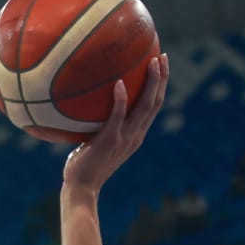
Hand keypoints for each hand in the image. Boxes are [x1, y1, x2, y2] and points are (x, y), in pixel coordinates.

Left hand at [63, 54, 169, 193]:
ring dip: (151, 82)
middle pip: (157, 102)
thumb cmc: (84, 165)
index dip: (160, 86)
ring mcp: (125, 137)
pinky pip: (118, 115)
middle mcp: (136, 135)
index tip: (161, 66)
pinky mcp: (110, 139)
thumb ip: (101, 126)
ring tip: (152, 61)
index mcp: (136, 135)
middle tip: (162, 56)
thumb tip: (88, 106)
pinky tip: (119, 83)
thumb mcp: (97, 142)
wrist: (81, 187)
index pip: (154, 107)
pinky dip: (122, 99)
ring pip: (146, 106)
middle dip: (162, 78)